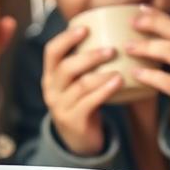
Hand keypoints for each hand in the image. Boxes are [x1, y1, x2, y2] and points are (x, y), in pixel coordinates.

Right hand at [42, 24, 120, 155]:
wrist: (79, 141)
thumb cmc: (83, 103)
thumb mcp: (76, 82)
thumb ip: (85, 63)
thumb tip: (112, 30)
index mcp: (50, 75)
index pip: (52, 51)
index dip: (66, 38)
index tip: (86, 28)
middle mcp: (51, 90)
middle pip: (66, 67)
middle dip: (89, 56)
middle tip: (112, 49)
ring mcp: (60, 106)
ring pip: (80, 84)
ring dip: (101, 74)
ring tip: (119, 67)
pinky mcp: (73, 120)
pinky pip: (89, 102)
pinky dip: (105, 90)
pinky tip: (119, 82)